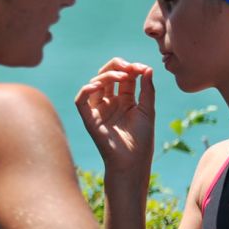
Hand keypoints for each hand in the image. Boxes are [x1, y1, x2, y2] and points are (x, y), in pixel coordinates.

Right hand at [74, 58, 155, 175]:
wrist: (133, 162)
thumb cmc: (141, 140)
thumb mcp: (147, 110)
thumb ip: (147, 90)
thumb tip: (148, 69)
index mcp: (124, 100)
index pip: (124, 76)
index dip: (132, 68)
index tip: (143, 68)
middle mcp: (109, 102)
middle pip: (107, 75)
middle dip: (117, 66)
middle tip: (129, 67)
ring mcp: (98, 109)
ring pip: (95, 84)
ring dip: (107, 75)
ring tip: (121, 76)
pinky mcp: (89, 118)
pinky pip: (81, 100)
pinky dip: (86, 90)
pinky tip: (98, 85)